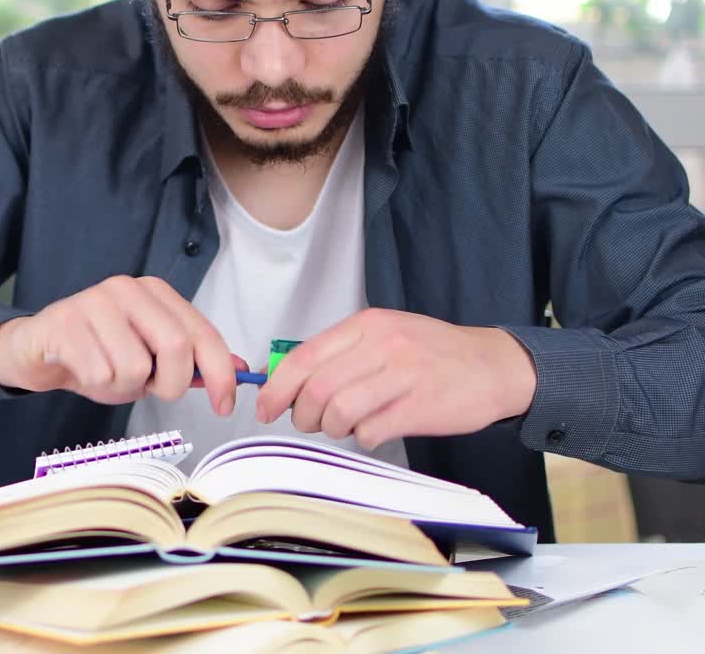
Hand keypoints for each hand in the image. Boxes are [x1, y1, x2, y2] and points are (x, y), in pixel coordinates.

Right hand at [0, 276, 239, 413]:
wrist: (36, 350)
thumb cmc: (97, 355)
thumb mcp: (149, 358)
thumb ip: (191, 361)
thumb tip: (241, 368)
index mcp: (155, 292)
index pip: (202, 332)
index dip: (221, 372)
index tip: (224, 404)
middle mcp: (127, 289)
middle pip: (176, 346)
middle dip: (170, 384)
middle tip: (150, 389)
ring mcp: (94, 302)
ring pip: (134, 367)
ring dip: (123, 387)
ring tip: (106, 374)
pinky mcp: (65, 322)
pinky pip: (98, 373)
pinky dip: (95, 385)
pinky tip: (82, 370)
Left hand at [256, 309, 536, 448]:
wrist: (496, 366)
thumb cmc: (434, 354)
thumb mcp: (386, 334)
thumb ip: (342, 353)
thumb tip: (291, 381)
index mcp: (368, 325)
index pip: (304, 357)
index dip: (277, 388)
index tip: (266, 408)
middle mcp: (384, 344)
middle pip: (317, 388)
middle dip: (302, 415)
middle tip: (309, 423)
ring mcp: (404, 375)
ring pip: (339, 411)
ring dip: (331, 429)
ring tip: (343, 427)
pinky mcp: (421, 406)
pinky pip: (370, 431)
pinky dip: (362, 439)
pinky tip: (374, 431)